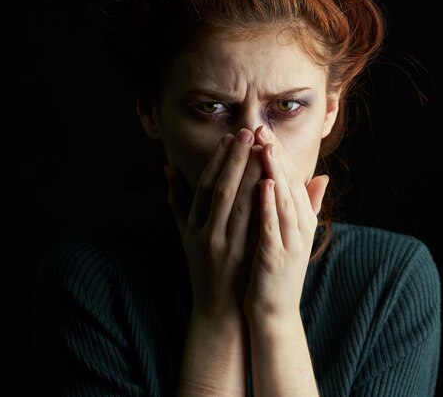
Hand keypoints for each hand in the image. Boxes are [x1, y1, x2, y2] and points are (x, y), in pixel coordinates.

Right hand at [165, 129, 264, 318]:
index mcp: (194, 226)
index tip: (231, 138)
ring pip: (239, 204)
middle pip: (222, 189)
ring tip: (263, 149)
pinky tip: (273, 182)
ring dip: (251, 174)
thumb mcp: (185, 235)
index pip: (205, 186)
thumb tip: (168, 169)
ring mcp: (226, 246)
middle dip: (236, 159)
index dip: (218, 161)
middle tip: (249, 132)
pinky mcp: (243, 257)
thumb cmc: (203, 267)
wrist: (219, 309)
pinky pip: (255, 224)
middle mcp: (208, 233)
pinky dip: (263, 202)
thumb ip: (177, 202)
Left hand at [244, 125, 328, 320]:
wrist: (275, 311)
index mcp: (303, 221)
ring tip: (265, 148)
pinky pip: (273, 227)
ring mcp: (290, 243)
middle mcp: (301, 229)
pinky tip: (263, 185)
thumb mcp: (296, 234)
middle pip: (290, 186)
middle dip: (277, 157)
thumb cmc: (279, 269)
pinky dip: (269, 206)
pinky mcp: (276, 258)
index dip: (281, 155)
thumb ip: (307, 206)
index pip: (293, 181)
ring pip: (283, 201)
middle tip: (264, 129)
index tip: (267, 131)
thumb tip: (322, 178)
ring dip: (274, 173)